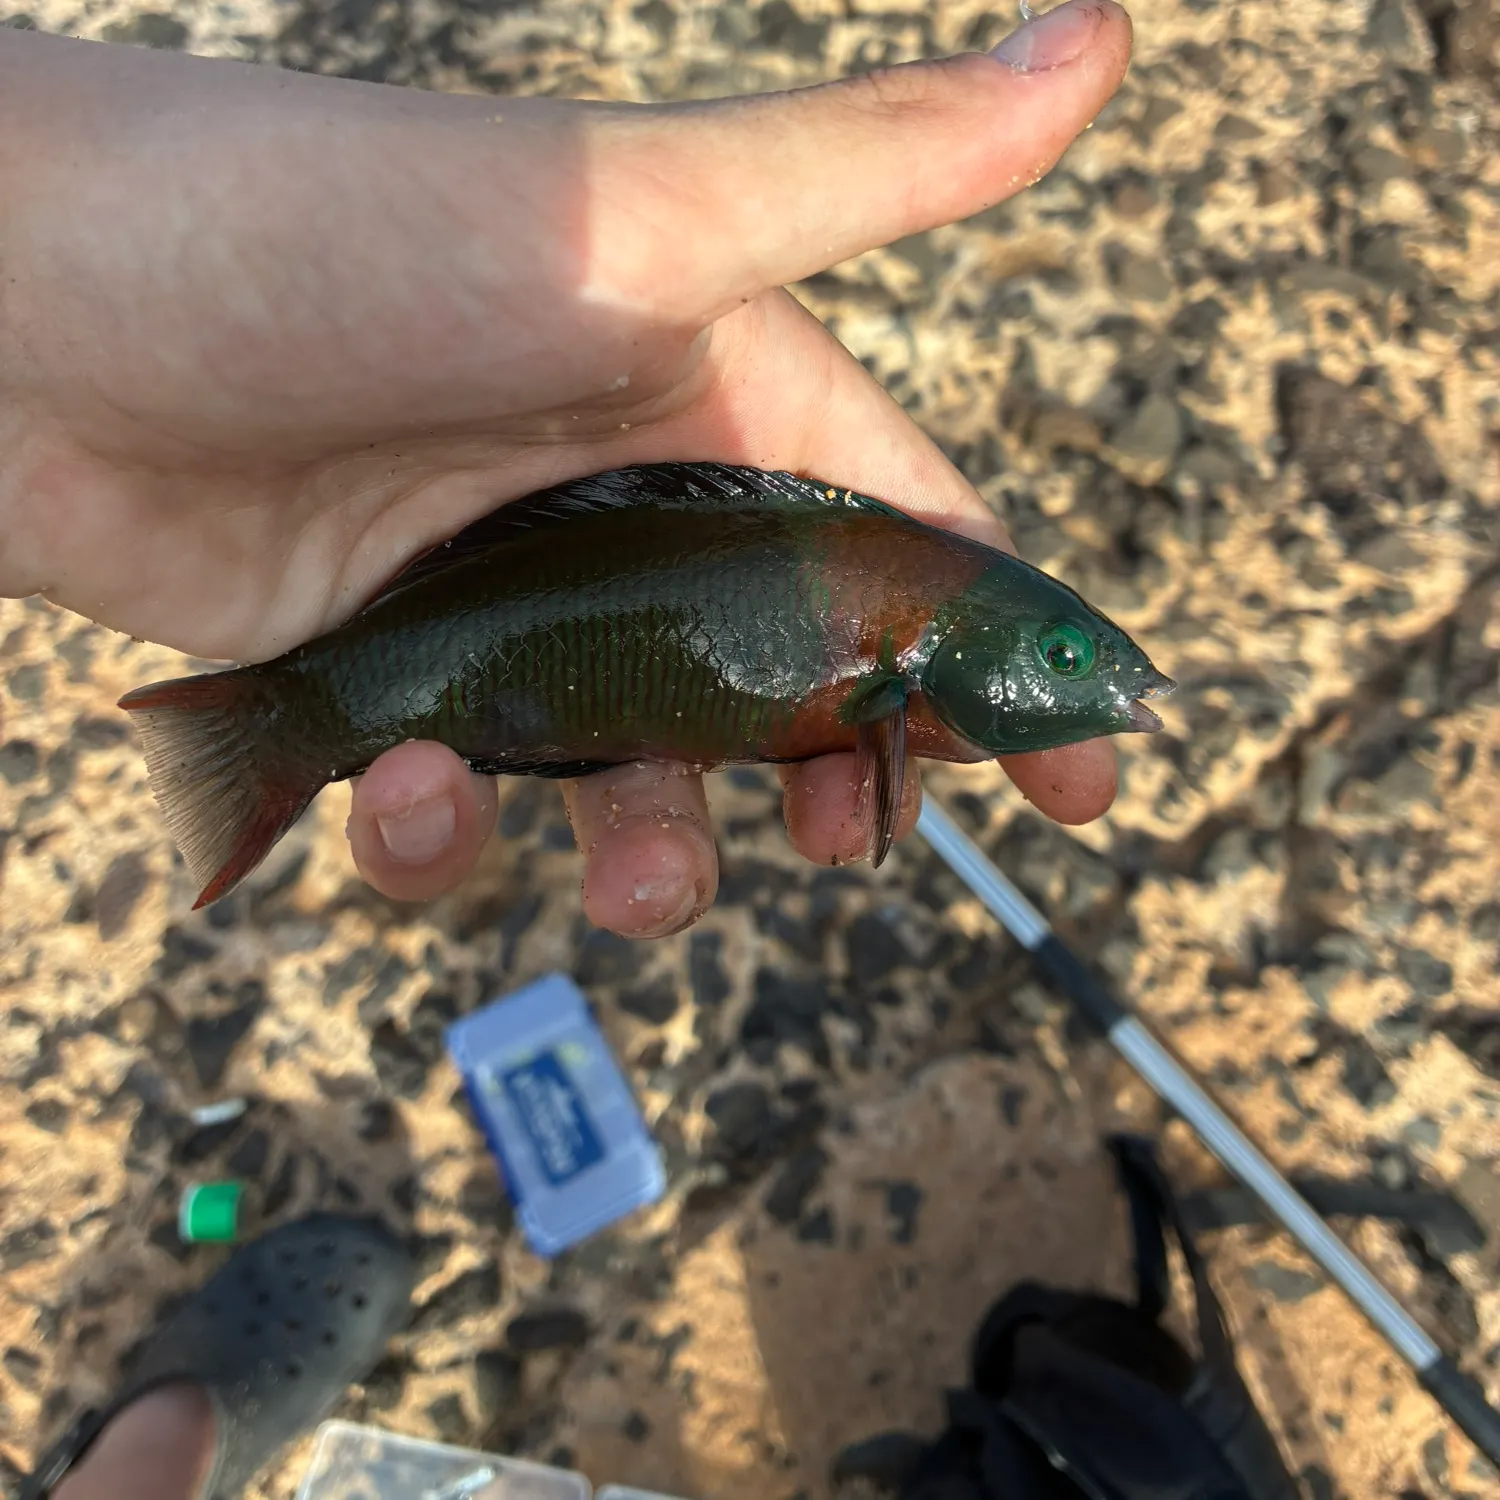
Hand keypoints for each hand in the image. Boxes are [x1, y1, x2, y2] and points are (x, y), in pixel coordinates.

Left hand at [0, 2, 1131, 935]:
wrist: (18, 307)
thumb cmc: (329, 234)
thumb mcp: (634, 219)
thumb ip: (872, 169)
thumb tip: (1101, 34)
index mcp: (718, 399)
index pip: (909, 546)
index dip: (999, 667)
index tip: (1081, 785)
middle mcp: (620, 506)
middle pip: (783, 690)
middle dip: (829, 784)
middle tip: (850, 851)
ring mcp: (501, 607)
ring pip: (625, 777)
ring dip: (644, 852)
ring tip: (629, 886)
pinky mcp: (380, 683)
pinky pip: (459, 802)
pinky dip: (442, 831)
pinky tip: (397, 792)